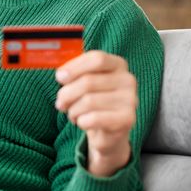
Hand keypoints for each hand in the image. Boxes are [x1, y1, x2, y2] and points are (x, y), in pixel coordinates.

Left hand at [54, 51, 137, 176]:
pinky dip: (81, 122)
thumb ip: (74, 74)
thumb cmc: (92, 101)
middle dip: (66, 94)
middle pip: (88, 81)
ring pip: (89, 101)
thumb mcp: (84, 82)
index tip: (59, 78)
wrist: (107, 132)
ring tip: (72, 114)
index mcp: (118, 65)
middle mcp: (128, 80)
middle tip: (60, 103)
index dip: (74, 67)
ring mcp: (131, 100)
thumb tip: (62, 75)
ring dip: (72, 110)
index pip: (97, 58)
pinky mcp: (128, 119)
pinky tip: (82, 123)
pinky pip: (94, 118)